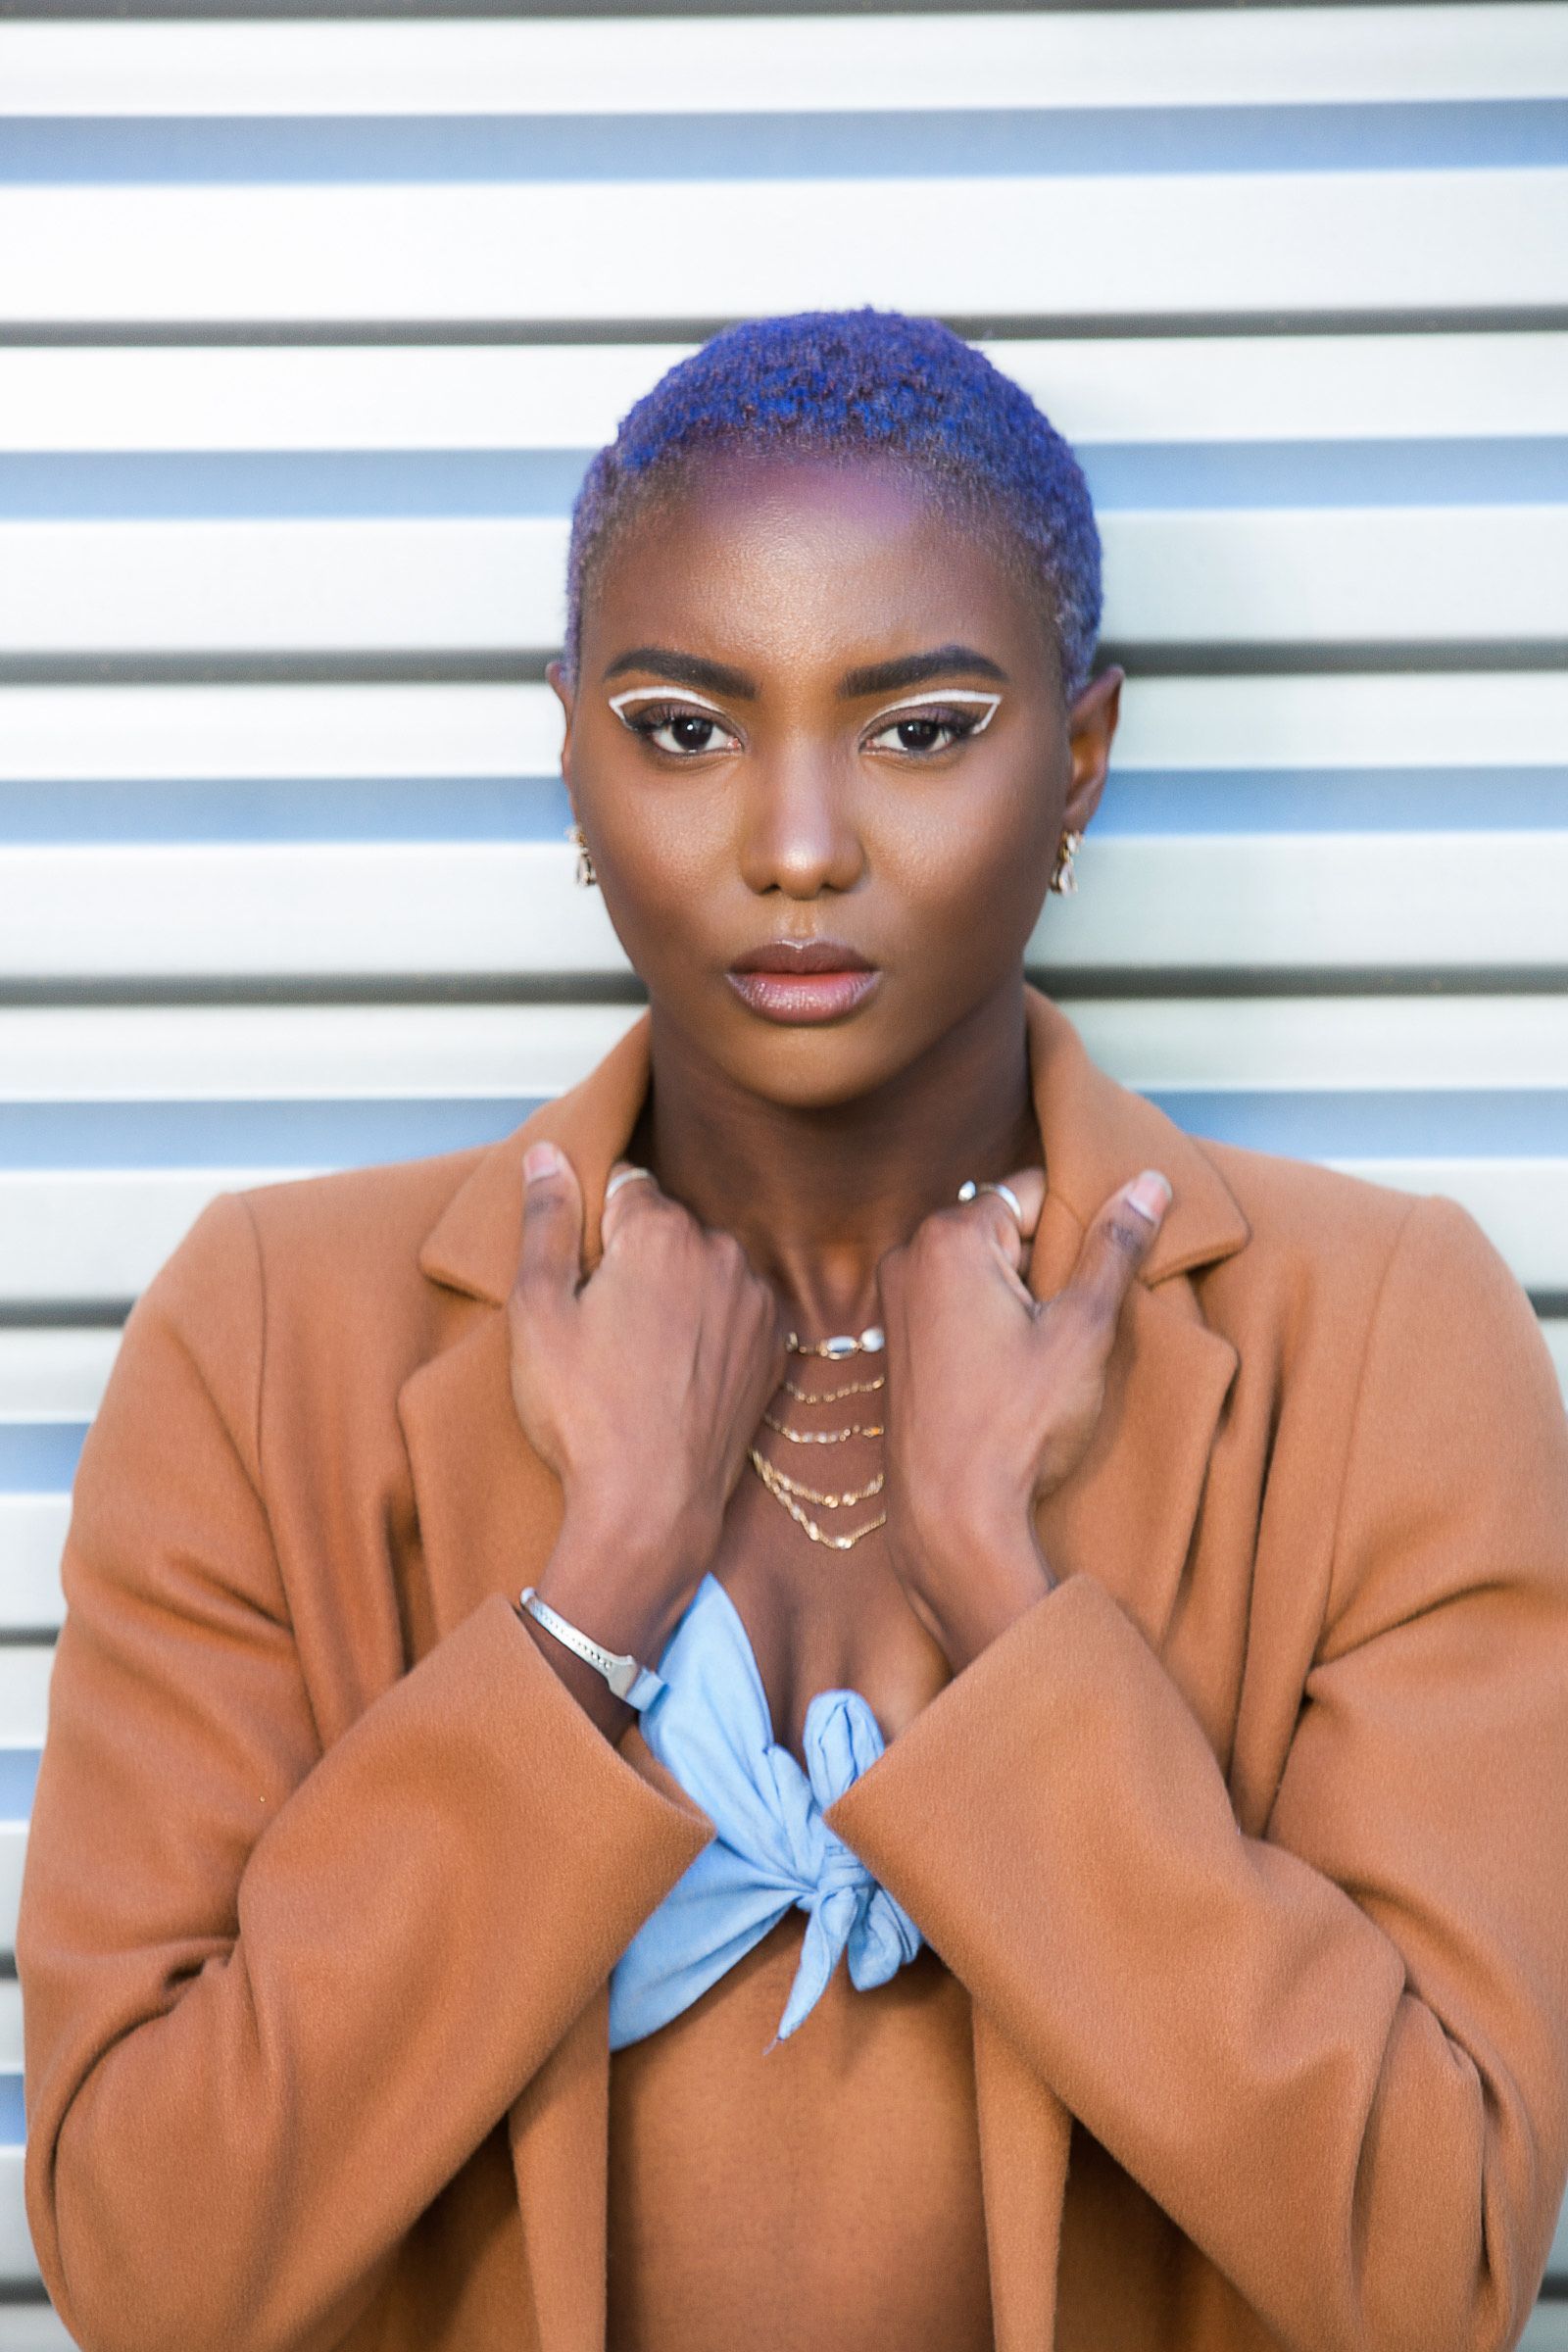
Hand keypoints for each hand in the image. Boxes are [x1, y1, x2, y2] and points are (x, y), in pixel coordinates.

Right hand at [508, 1144, 786, 1673]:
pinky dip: (711, 1328)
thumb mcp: (538, 1311)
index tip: (583, 1280)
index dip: (595, 1232)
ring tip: (642, 1359)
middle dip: (638, 1259)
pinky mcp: (775, 1346)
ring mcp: (757, 1299)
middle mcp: (723, 1251)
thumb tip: (547, 1154)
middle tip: (605, 1329)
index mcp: (663, 1231)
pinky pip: (734, 1310)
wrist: (651, 1507)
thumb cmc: (584, 1413)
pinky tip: (679, 1373)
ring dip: (678, 1292)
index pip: (624, 1186)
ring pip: (704, 1268)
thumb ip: (547, 1221)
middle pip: (668, 1228)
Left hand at [877, 1166, 1172, 1670]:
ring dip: (1023, 1295)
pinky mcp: (899, 1339)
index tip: (1095, 1280)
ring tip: (1046, 1352)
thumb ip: (1115, 1247)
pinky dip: (993, 1319)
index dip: (1078, 1232)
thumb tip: (1148, 1181)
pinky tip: (1015, 1369)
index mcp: (949, 1237)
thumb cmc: (1017, 1424)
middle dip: (1048, 1264)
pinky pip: (958, 1301)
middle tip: (1073, 1323)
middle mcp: (908, 1255)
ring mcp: (896, 1299)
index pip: (1034, 1194)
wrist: (953, 1515)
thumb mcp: (1082, 1328)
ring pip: (984, 1267)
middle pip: (1005, 1228)